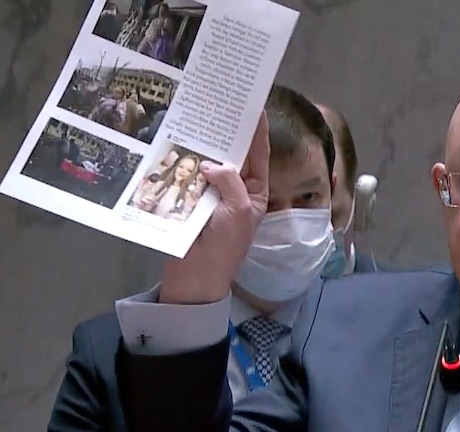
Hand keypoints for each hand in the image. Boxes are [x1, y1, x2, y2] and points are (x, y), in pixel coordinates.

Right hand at [159, 112, 269, 303]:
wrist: (195, 276)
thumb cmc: (225, 246)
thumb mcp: (239, 211)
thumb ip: (230, 181)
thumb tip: (210, 163)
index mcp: (254, 191)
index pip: (258, 155)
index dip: (256, 131)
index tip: (254, 105)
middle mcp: (233, 188)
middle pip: (230, 152)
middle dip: (225, 130)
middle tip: (218, 99)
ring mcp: (208, 192)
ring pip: (206, 159)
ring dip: (202, 140)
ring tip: (196, 111)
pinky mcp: (185, 196)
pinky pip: (184, 172)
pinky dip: (181, 158)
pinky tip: (174, 137)